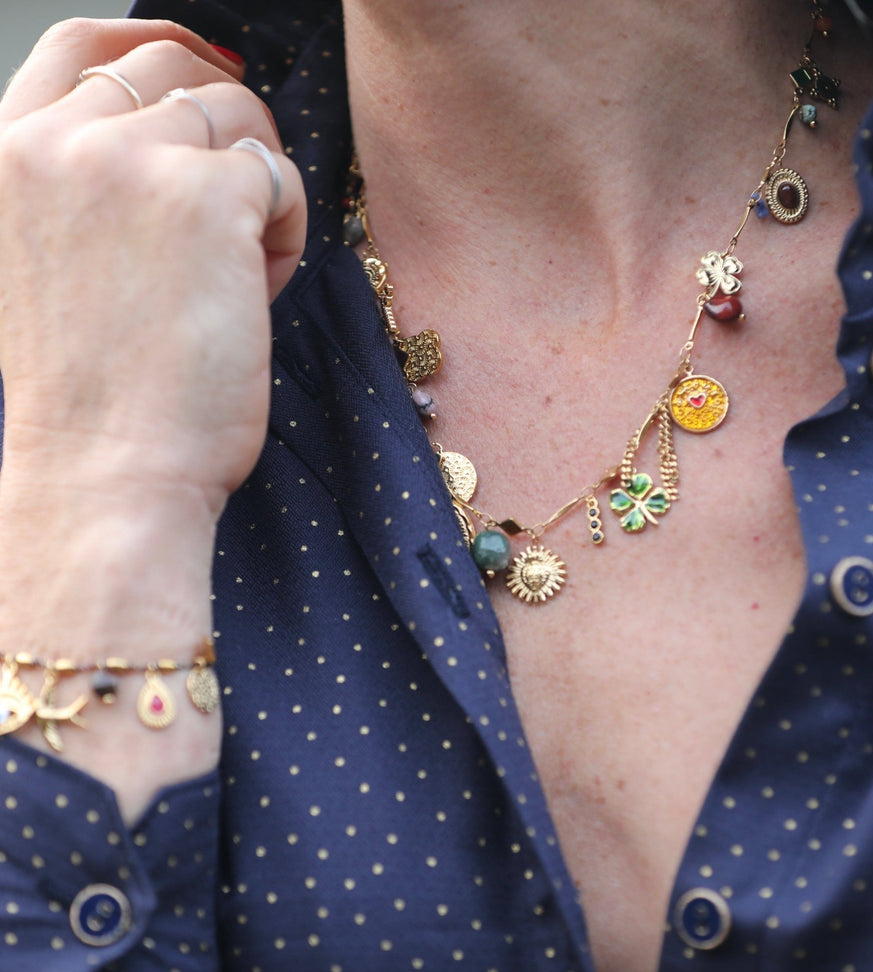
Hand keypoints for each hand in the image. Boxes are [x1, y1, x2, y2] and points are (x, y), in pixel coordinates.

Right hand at [0, 18, 306, 514]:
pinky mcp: (208, 197)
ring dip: (257, 189)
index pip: (82, 46)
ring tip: (239, 276)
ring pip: (237, 117)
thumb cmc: (96, 395)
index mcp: (9, 157)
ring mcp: (132, 162)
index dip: (157, 43)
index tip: (211, 67)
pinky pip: (280, 173)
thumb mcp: (57, 267)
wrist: (107, 471)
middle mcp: (59, 142)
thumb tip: (183, 136)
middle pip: (176, 73)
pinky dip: (288, 227)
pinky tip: (260, 290)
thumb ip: (93, 190)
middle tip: (240, 215)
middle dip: (226, 131)